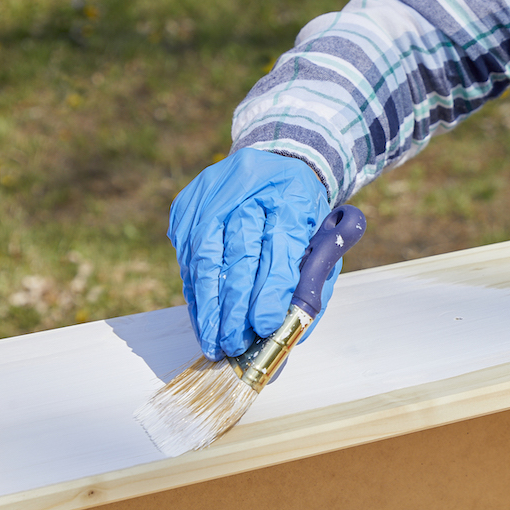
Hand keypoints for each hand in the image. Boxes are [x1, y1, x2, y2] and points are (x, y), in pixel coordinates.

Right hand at [169, 149, 336, 359]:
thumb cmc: (302, 215)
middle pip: (239, 252)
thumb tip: (294, 333)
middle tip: (236, 343)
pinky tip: (202, 320)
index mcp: (292, 195)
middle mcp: (249, 188)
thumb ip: (312, 284)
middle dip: (236, 305)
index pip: (279, 246)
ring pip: (206, 256)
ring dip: (209, 306)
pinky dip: (196, 292)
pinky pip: (188, 256)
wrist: (275, 166)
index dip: (270, 289)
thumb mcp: (322, 243)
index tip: (264, 325)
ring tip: (215, 342)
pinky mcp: (187, 205)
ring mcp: (213, 194)